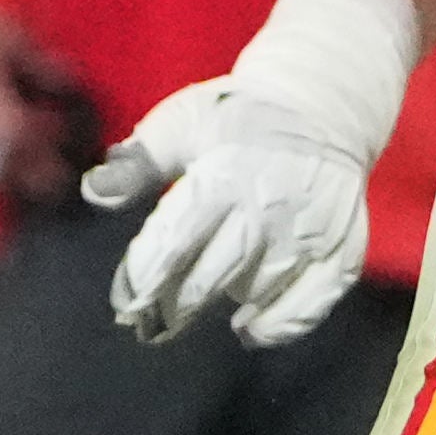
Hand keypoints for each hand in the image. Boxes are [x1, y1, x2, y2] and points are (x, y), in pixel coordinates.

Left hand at [89, 0, 414, 350]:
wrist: (323, 107)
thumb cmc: (238, 118)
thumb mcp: (181, 125)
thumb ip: (138, 164)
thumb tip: (94, 191)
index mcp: (224, 176)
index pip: (173, 245)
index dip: (143, 281)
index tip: (124, 305)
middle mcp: (269, 209)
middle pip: (209, 280)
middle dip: (171, 309)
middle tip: (146, 326)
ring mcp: (310, 234)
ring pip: (253, 295)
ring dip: (219, 307)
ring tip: (191, 307)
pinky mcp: (342, 252)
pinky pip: (307, 308)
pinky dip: (276, 327)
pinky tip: (248, 327)